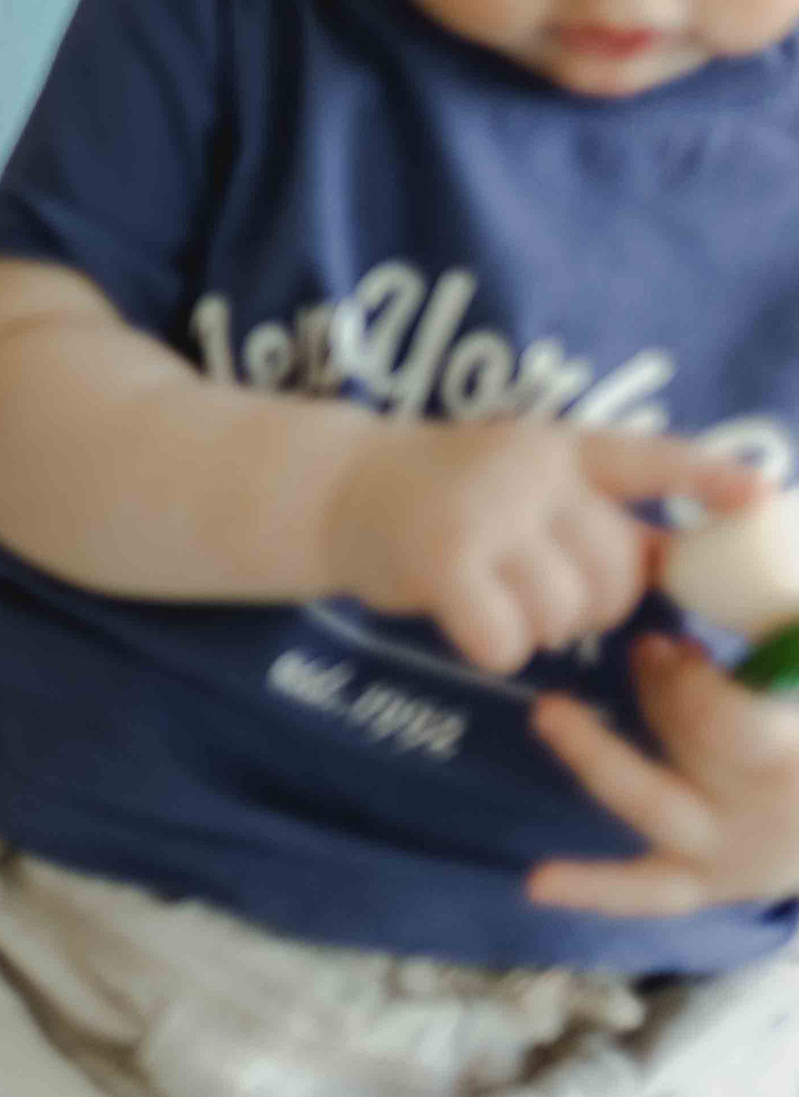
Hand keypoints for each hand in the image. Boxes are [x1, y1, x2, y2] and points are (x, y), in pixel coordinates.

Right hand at [323, 426, 763, 677]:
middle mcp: (530, 470)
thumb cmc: (453, 497)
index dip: (710, 478)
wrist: (339, 488)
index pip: (650, 458)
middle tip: (539, 588)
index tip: (766, 499)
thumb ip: (598, 512)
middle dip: (593, 604)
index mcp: (563, 448)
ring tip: (495, 597)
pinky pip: (509, 643)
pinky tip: (463, 619)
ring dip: (537, 629)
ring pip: (564, 615)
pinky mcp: (444, 560)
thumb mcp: (530, 481)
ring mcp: (485, 512)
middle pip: (615, 574)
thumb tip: (691, 562)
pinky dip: (492, 649)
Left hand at [530, 631, 798, 914]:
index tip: (677, 645)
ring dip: (601, 754)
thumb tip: (731, 540)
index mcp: (793, 758)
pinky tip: (537, 883)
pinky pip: (646, 891)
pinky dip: (594, 886)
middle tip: (646, 647)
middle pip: (699, 748)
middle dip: (667, 696)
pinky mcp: (703, 884)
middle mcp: (766, 816)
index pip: (736, 729)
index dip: (698, 685)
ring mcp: (730, 856)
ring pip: (656, 803)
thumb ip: (780, 628)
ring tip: (550, 712)